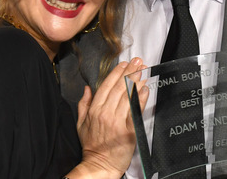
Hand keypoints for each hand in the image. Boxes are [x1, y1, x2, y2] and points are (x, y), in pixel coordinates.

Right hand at [70, 58, 148, 178]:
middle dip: (130, 72)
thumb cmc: (91, 145)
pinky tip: (145, 89)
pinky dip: (140, 99)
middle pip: (119, 88)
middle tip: (139, 62)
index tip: (124, 63)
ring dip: (137, 82)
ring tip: (144, 71)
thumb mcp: (81, 123)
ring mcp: (117, 122)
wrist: (99, 165)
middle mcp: (106, 113)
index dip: (116, 73)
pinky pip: (135, 111)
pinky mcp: (128, 130)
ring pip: (128, 97)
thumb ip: (84, 104)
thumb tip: (87, 88)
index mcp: (94, 110)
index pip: (106, 86)